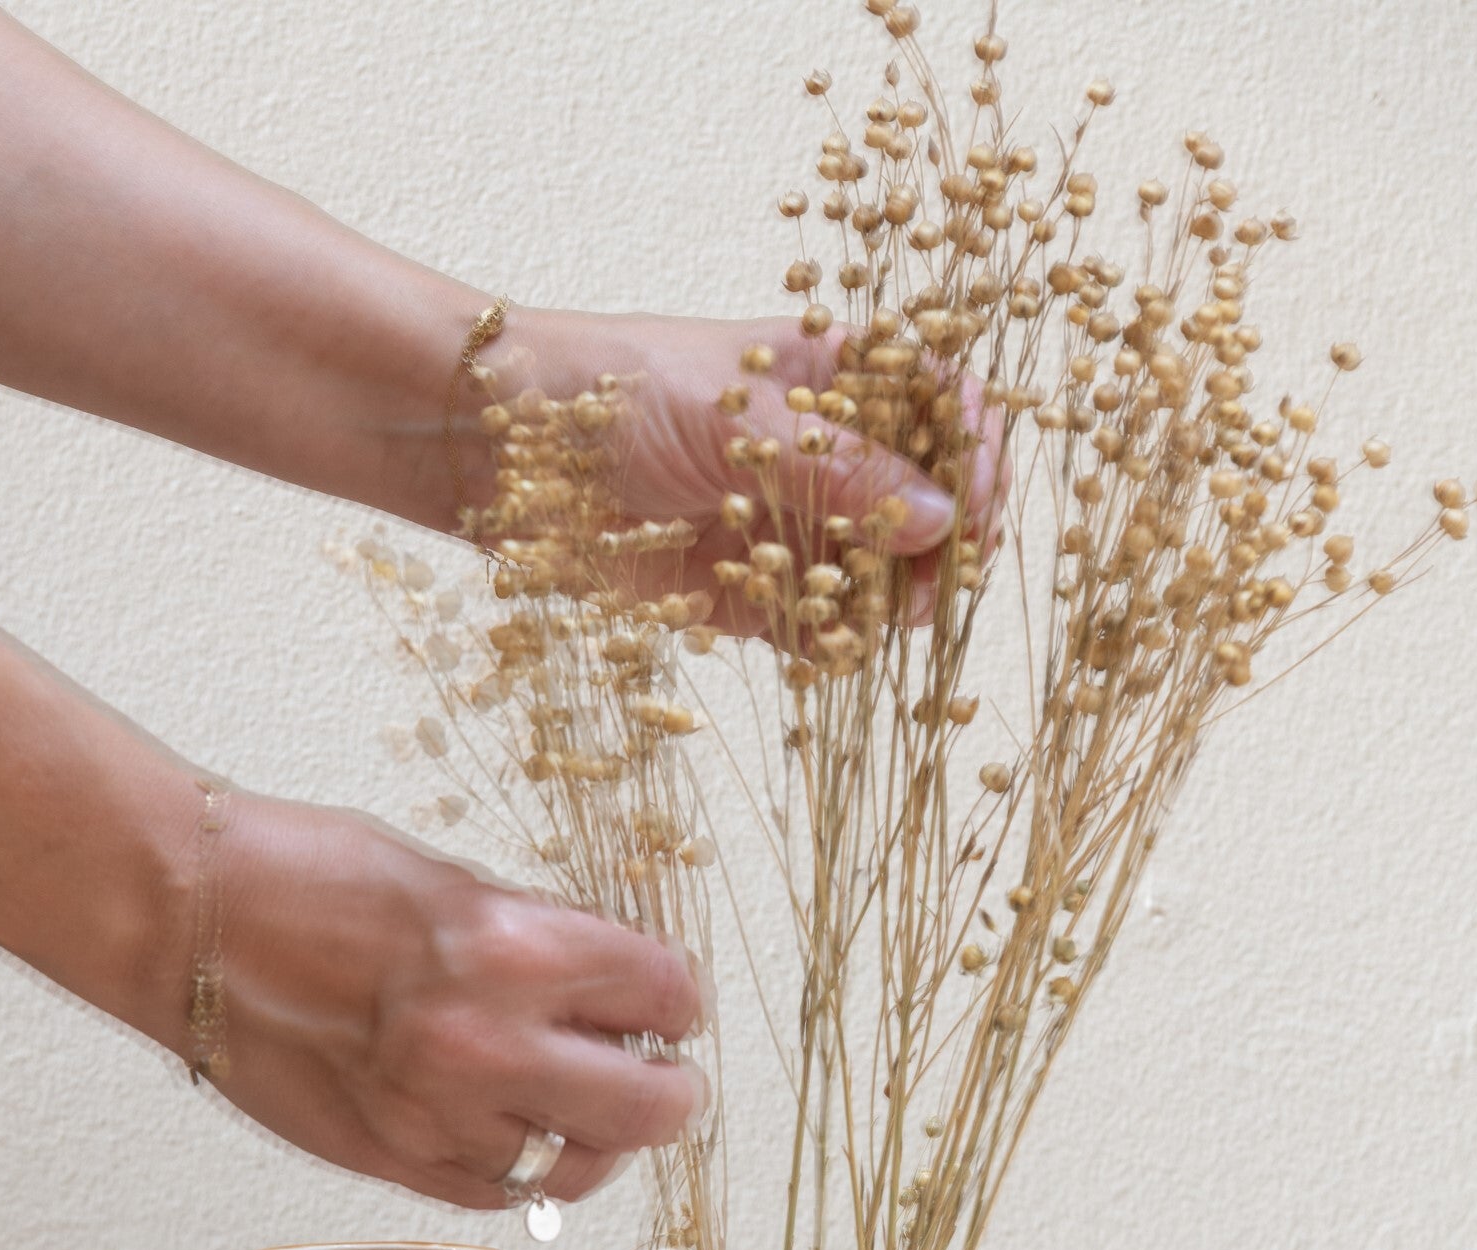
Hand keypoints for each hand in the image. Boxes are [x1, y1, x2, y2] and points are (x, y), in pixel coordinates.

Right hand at [192, 792, 705, 1210]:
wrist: (189, 922)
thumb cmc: (302, 878)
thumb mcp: (453, 884)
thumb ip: (539, 943)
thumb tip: (610, 991)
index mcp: (512, 951)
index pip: (663, 994)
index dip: (675, 998)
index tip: (667, 1001)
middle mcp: (487, 1046)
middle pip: (649, 1108)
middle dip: (669, 1088)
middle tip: (661, 1072)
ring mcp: (439, 1117)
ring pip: (578, 1169)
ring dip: (598, 1140)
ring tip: (583, 1108)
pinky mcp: (393, 1163)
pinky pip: (499, 1194)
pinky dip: (521, 1167)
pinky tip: (510, 1129)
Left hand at [498, 310, 1005, 628]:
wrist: (497, 452)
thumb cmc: (610, 390)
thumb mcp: (737, 418)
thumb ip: (838, 471)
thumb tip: (941, 518)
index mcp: (831, 371)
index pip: (943, 401)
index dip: (975, 452)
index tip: (979, 507)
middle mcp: (821, 448)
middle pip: (926, 498)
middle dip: (945, 544)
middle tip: (939, 585)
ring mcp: (785, 523)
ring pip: (878, 572)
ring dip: (892, 602)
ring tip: (882, 620)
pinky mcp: (742, 593)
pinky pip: (812, 629)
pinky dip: (831, 646)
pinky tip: (830, 651)